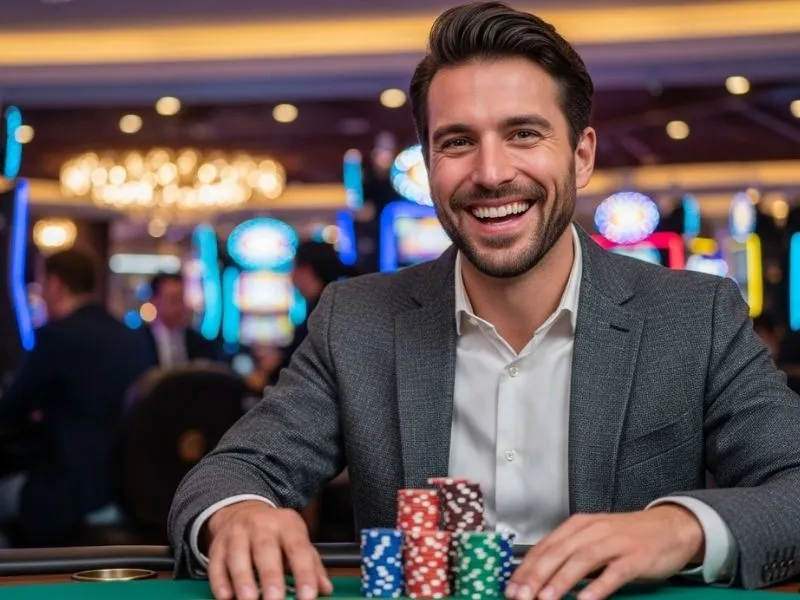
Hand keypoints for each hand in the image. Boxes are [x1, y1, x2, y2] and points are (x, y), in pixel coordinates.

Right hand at [206, 500, 332, 599]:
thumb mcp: (296, 541)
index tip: (308, 596)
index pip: (298, 548)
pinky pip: (216, 563)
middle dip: (270, 576)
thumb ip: (311, 565)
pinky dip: (219, 581)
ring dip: (243, 579)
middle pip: (266, 549)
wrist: (243, 511)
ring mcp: (237, 533)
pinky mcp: (218, 545)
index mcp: (287, 524)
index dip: (304, 573)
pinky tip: (226, 596)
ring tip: (249, 599)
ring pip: (238, 555)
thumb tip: (325, 589)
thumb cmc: (275, 534)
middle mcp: (261, 525)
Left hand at [506, 506, 703, 599]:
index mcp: (578, 526)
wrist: (670, 527)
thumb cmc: (628, 536)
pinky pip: (614, 573)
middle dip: (536, 577)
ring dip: (561, 581)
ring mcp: (615, 543)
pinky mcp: (636, 557)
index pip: (544, 547)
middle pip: (558, 553)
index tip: (511, 588)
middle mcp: (593, 530)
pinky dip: (597, 587)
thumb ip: (568, 552)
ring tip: (545, 599)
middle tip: (521, 596)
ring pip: (581, 561)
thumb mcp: (593, 538)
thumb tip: (538, 574)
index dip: (526, 569)